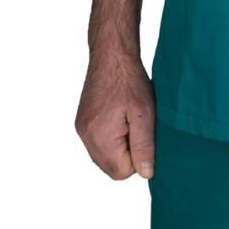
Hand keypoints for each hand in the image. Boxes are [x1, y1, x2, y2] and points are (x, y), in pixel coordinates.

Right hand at [75, 51, 155, 179]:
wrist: (112, 54)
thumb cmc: (130, 80)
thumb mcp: (145, 113)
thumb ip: (144, 146)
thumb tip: (145, 173)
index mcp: (100, 137)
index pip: (121, 172)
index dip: (138, 158)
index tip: (144, 135)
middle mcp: (86, 137)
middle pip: (111, 167)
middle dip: (128, 154)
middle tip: (139, 126)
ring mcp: (82, 129)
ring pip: (104, 157)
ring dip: (120, 146)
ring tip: (130, 120)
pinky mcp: (82, 122)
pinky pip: (97, 144)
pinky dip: (111, 138)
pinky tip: (120, 117)